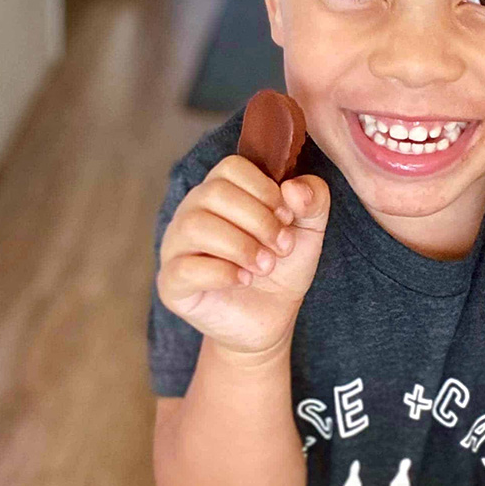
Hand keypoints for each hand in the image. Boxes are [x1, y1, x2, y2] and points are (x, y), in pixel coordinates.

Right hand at [157, 155, 329, 355]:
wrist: (271, 318)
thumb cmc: (282, 266)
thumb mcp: (309, 230)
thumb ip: (313, 199)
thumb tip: (293, 187)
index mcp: (220, 191)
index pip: (231, 167)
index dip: (264, 189)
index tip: (287, 217)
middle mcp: (192, 212)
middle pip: (215, 193)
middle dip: (258, 220)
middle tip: (282, 247)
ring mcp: (176, 246)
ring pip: (196, 226)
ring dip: (241, 246)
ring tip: (265, 266)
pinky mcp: (171, 283)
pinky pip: (184, 268)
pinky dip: (221, 272)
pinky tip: (244, 280)